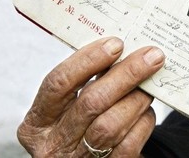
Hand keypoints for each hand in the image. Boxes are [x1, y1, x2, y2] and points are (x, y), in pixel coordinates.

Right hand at [18, 37, 164, 156]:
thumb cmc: (78, 127)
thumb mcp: (67, 108)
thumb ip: (85, 82)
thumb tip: (120, 49)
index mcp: (37, 123)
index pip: (58, 83)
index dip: (87, 60)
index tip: (116, 44)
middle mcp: (53, 145)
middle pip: (91, 102)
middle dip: (125, 75)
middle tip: (151, 56)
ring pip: (111, 125)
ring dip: (137, 98)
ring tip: (150, 82)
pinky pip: (128, 145)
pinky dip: (142, 122)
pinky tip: (146, 110)